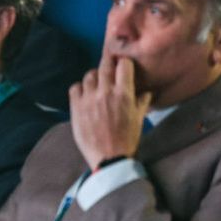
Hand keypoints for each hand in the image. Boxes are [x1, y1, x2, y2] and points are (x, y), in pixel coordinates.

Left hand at [69, 54, 151, 171]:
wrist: (109, 158)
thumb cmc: (127, 139)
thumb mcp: (139, 119)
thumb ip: (142, 102)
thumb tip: (146, 91)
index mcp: (124, 94)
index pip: (123, 65)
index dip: (123, 63)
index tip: (122, 64)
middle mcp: (105, 92)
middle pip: (105, 66)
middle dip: (108, 62)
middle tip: (109, 64)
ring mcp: (89, 99)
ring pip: (89, 76)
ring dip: (94, 77)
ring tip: (97, 84)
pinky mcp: (76, 107)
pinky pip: (74, 88)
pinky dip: (79, 88)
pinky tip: (84, 94)